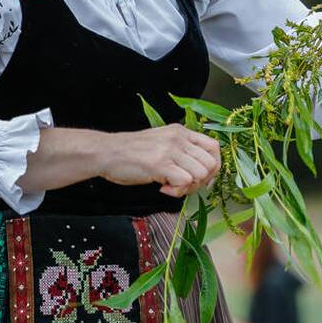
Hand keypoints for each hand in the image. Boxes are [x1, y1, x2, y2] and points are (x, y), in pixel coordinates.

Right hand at [99, 124, 221, 197]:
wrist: (107, 152)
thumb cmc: (133, 153)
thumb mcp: (162, 142)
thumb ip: (181, 151)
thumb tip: (202, 173)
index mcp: (181, 131)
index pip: (214, 147)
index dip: (213, 167)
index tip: (203, 179)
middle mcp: (179, 138)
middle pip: (210, 164)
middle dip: (202, 181)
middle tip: (183, 185)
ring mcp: (170, 150)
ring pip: (201, 173)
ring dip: (188, 187)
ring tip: (171, 186)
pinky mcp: (160, 164)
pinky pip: (185, 182)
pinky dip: (177, 191)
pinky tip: (163, 188)